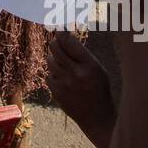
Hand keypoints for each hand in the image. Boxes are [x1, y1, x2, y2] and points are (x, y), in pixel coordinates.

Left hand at [46, 30, 115, 147]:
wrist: (97, 117)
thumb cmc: (99, 89)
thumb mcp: (98, 69)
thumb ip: (82, 54)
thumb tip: (65, 37)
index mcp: (90, 65)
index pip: (69, 42)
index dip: (61, 33)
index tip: (58, 29)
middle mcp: (75, 73)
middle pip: (55, 48)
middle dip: (55, 42)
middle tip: (58, 42)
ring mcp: (64, 84)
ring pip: (50, 60)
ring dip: (54, 58)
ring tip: (63, 62)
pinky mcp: (56, 93)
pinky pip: (48, 75)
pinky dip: (53, 73)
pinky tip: (63, 77)